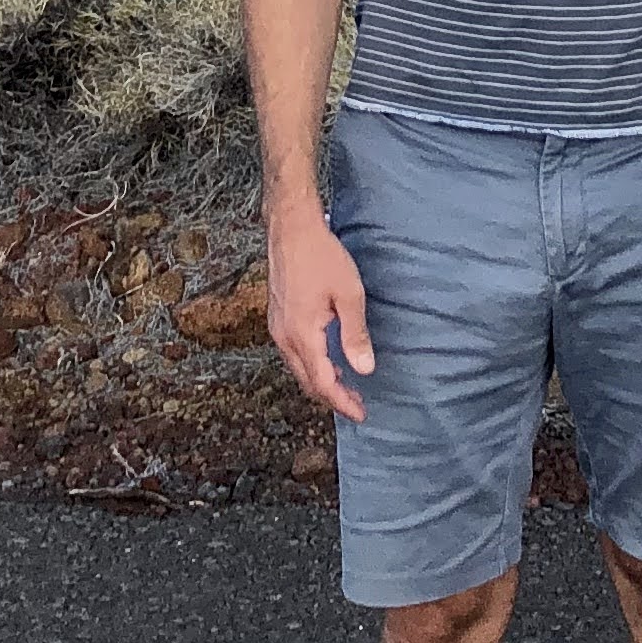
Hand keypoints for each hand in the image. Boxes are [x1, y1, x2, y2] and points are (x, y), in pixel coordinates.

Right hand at [267, 203, 375, 422]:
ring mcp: (277, 327)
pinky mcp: (277, 316)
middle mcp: (284, 336)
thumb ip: (355, 334)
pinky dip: (310, 364)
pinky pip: (292, 352)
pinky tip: (326, 358)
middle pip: (307, 381)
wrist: (291, 229)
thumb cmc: (321, 256)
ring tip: (345, 385)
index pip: (323, 382)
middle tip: (357, 405)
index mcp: (302, 335)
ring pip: (298, 368)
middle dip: (331, 397)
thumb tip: (364, 369)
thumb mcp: (349, 294)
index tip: (361, 414)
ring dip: (320, 381)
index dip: (342, 402)